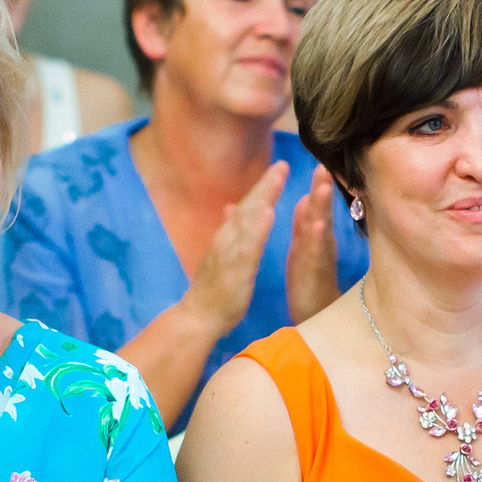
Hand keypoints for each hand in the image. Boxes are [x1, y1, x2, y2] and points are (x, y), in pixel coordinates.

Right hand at [181, 162, 287, 336]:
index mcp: (228, 237)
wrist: (198, 317)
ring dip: (263, 198)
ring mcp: (230, 252)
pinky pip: (248, 246)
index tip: (279, 168)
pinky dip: (258, 228)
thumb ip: (228, 231)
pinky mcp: (235, 269)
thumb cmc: (214, 290)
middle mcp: (227, 239)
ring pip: (248, 220)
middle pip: (248, 206)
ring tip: (278, 179)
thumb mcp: (222, 256)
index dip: (263, 187)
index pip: (247, 206)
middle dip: (266, 184)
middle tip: (283, 164)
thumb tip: (231, 208)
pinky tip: (268, 213)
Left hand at [285, 165, 339, 324]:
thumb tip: (308, 197)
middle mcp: (319, 245)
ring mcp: (318, 259)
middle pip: (321, 212)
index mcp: (313, 236)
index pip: (315, 206)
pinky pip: (314, 255)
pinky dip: (316, 240)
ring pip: (320, 230)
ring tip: (323, 189)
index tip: (320, 162)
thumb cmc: (309, 282)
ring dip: (322, 209)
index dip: (318, 185)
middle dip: (322, 190)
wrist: (313, 315)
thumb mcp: (304, 247)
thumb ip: (304, 223)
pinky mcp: (313, 275)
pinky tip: (318, 226)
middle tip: (324, 166)